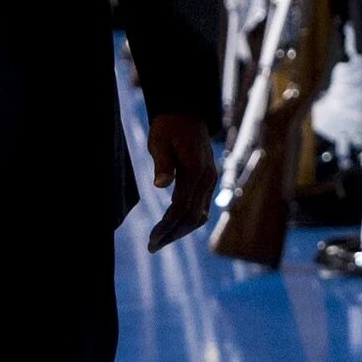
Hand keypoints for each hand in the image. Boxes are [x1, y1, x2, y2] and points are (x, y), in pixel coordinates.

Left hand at [144, 113, 217, 251]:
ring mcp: (210, 181)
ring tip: (160, 242)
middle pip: (191, 216)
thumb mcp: (159, 142)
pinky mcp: (207, 182)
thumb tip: (160, 185)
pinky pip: (200, 208)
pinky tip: (173, 228)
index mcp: (196, 170)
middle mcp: (207, 178)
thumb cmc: (169, 127)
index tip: (151, 238)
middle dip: (172, 234)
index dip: (166, 225)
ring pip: (198, 215)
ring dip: (180, 231)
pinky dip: (187, 221)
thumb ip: (162, 164)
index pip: (182, 206)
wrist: (186, 114)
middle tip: (152, 247)